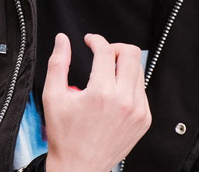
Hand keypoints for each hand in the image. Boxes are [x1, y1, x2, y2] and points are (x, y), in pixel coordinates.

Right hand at [42, 33, 151, 171]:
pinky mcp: (144, 119)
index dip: (96, 39)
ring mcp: (138, 111)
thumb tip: (63, 40)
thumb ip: (58, 63)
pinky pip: (141, 90)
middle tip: (102, 53)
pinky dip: (129, 84)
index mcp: (102, 93)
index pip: (106, 50)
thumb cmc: (65, 136)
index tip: (89, 40)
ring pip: (138, 69)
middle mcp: (124, 101)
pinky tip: (114, 92)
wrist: (80, 168)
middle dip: (114, 47)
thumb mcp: (53, 97)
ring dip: (123, 65)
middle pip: (131, 53)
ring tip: (107, 73)